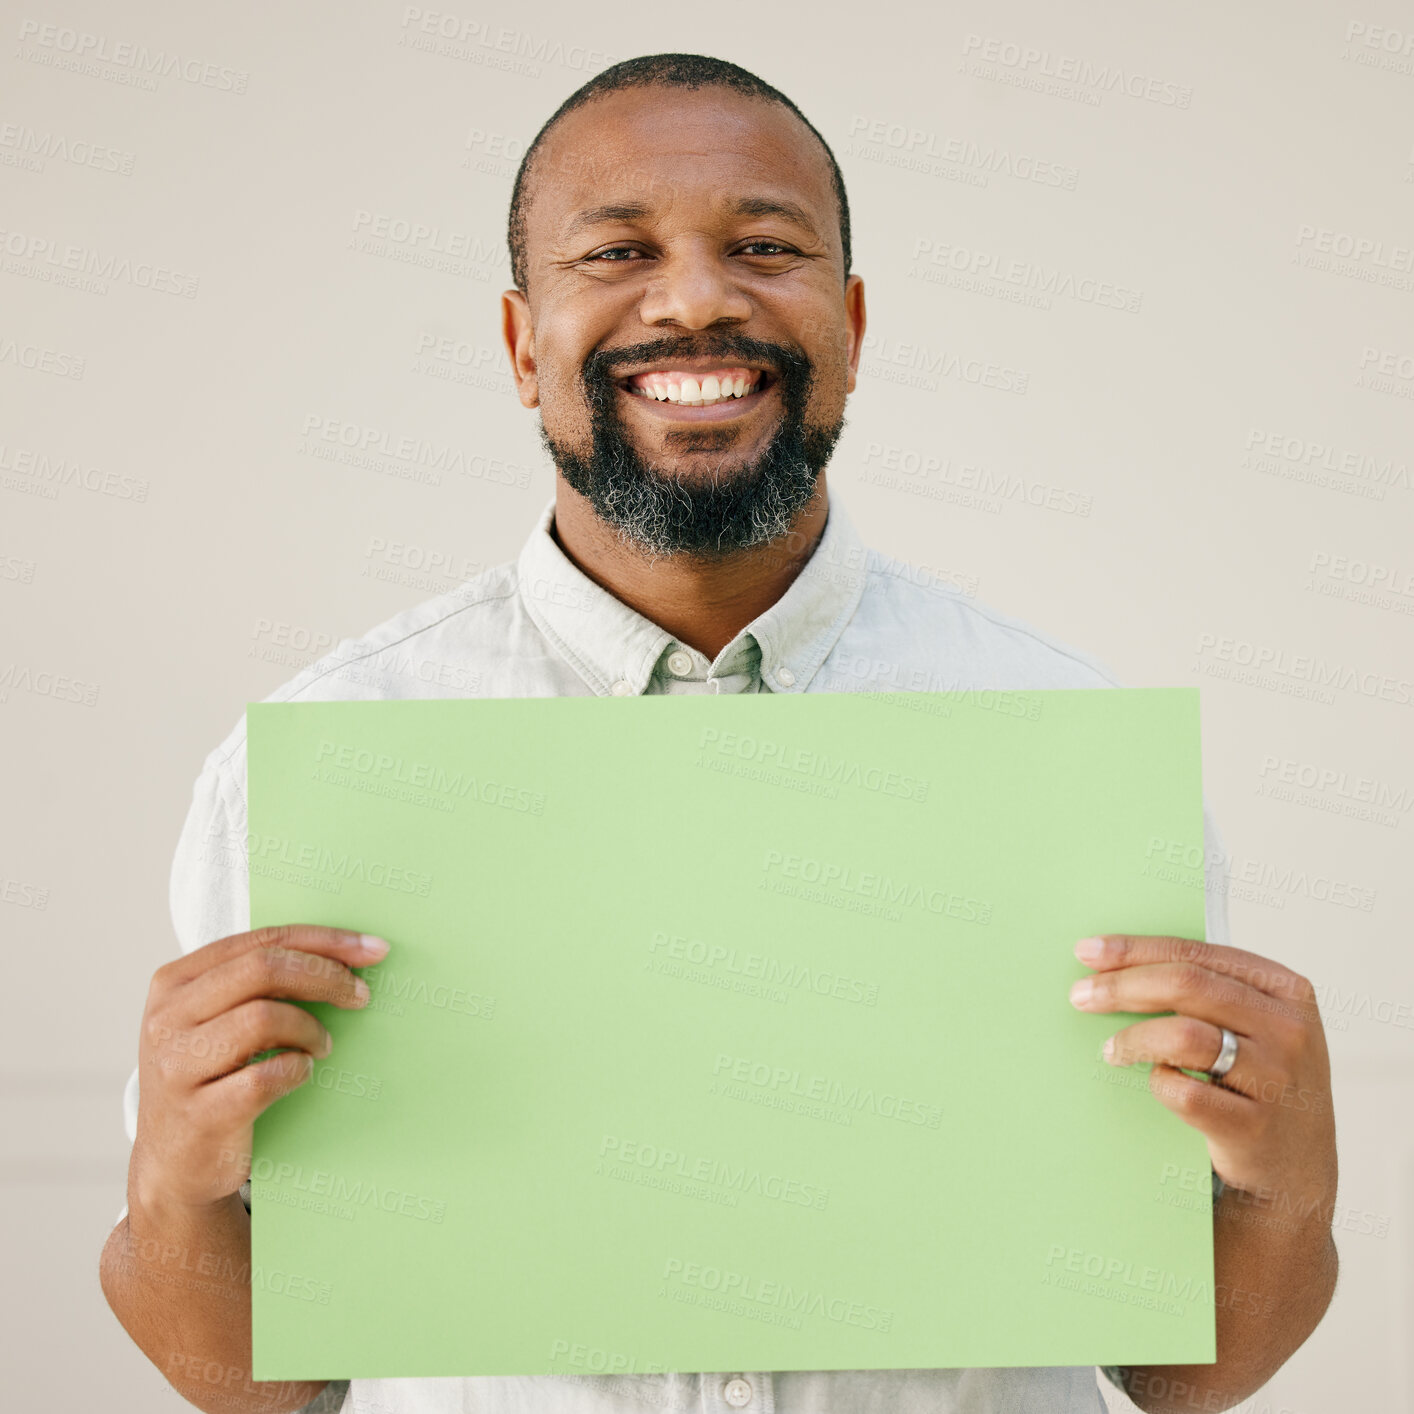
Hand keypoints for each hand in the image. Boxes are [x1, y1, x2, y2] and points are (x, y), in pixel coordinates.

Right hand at [129, 924, 388, 1217]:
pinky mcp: (198, 1115)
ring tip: (322, 1046)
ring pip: (263, 1018)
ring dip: (309, 1029)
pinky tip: (301, 1074)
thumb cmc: (210, 1080)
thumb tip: (346, 955)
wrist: (174, 1166)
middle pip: (264, 969)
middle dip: (326, 977)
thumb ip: (258, 983)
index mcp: (175, 981)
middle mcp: (167, 1018)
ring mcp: (177, 1067)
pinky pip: (264, 1078)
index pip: (263, 940)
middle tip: (361, 996)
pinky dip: (296, 1070)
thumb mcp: (216, 1020)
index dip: (325, 941)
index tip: (373, 949)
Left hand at [1070, 934, 1336, 1208]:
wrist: (1295, 1169)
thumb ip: (1207, 990)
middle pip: (1185, 985)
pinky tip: (1156, 1083)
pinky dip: (1159, 1083)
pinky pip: (1185, 1093)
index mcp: (1285, 989)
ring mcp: (1277, 1079)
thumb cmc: (1258, 1081)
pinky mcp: (1255, 1127)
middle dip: (1122, 987)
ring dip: (1133, 1039)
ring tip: (1111, 1050)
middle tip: (1081, 996)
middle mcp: (1289, 1029)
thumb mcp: (1255, 1026)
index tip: (1087, 952)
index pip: (1196, 952)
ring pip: (1184, 1037)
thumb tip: (1115, 963)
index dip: (1135, 949)